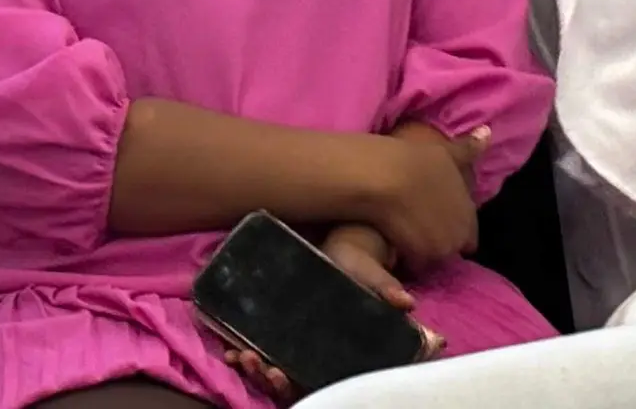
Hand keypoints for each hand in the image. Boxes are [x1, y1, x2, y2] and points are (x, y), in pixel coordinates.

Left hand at [225, 224, 446, 402]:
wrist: (345, 253)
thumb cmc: (362, 270)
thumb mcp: (375, 279)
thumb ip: (387, 291)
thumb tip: (406, 302)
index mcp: (336, 352)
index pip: (314, 379)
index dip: (294, 383)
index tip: (278, 375)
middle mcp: (314, 353)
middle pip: (288, 380)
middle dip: (268, 377)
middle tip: (255, 363)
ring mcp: (295, 343)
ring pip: (271, 368)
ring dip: (252, 367)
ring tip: (238, 356)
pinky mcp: (280, 328)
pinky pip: (259, 348)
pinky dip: (242, 351)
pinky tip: (229, 349)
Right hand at [357, 125, 487, 269]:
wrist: (385, 178)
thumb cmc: (416, 162)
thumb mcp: (446, 152)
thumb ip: (469, 150)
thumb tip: (487, 132)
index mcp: (469, 215)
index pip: (469, 236)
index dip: (454, 227)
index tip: (438, 218)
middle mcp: (458, 237)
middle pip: (451, 248)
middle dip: (440, 240)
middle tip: (419, 224)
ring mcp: (438, 250)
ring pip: (433, 258)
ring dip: (423, 250)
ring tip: (405, 232)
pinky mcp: (416, 259)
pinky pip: (413, 264)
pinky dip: (406, 255)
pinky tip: (394, 239)